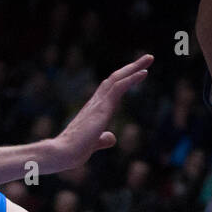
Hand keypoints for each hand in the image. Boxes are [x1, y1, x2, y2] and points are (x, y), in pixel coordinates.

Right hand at [43, 54, 152, 172]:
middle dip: (132, 67)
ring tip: (150, 58)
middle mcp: (96, 102)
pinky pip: (118, 88)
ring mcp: (98, 103)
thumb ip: (102, 139)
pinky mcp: (101, 108)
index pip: (112, 88)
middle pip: (116, 78)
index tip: (140, 71)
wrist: (61, 154)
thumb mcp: (93, 144)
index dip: (126, 78)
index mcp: (95, 109)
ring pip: (117, 78)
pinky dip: (131, 79)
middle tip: (149, 58)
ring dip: (134, 67)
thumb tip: (111, 138)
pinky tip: (144, 73)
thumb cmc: (74, 151)